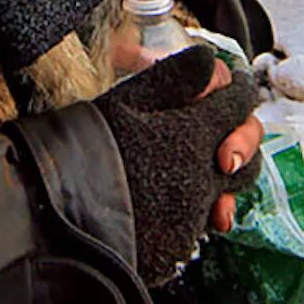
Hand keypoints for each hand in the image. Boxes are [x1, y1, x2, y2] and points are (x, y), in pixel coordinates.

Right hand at [89, 44, 260, 284]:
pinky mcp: (179, 244)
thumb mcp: (124, 101)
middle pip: (246, 156)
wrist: (57, 218)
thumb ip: (173, 78)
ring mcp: (192, 215)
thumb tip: (208, 60)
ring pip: (228, 192)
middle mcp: (202, 177)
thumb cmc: (85, 152)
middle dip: (240, 139)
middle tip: (220, 130)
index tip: (232, 83)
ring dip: (222, 178)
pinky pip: (202, 220)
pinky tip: (175, 197)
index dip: (237, 89)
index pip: (236, 104)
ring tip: (204, 168)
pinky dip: (197, 206)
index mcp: (191, 134)